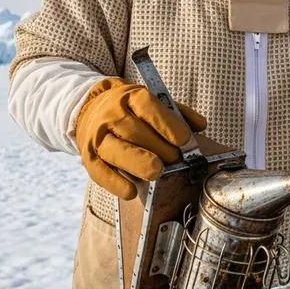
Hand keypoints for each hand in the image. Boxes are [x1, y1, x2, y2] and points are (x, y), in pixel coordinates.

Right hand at [75, 77, 206, 199]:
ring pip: (116, 150)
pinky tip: (131, 192)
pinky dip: (115, 183)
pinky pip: (99, 171)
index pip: (148, 107)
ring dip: (138, 162)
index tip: (184, 140)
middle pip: (134, 131)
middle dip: (158, 147)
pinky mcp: (88, 156)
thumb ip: (178, 114)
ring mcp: (98, 136)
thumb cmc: (132, 110)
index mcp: (130, 97)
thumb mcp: (153, 102)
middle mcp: (111, 114)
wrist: (90, 108)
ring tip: (157, 171)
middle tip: (175, 159)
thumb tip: (201, 126)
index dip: (167, 124)